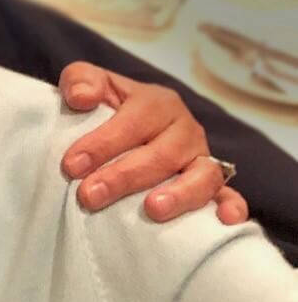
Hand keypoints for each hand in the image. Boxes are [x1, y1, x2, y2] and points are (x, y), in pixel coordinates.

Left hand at [58, 62, 247, 224]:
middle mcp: (185, 129)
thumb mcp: (88, 84)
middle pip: (162, 154)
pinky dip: (230, 206)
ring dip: (179, 194)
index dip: (103, 144)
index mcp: (156, 102)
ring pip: (202, 175)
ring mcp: (201, 158)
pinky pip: (228, 195)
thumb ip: (80, 80)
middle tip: (89, 195)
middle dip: (124, 176)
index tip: (72, 165)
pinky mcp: (213, 184)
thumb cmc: (105, 108)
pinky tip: (223, 220)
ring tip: (152, 210)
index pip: (133, 122)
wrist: (125, 125)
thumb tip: (81, 97)